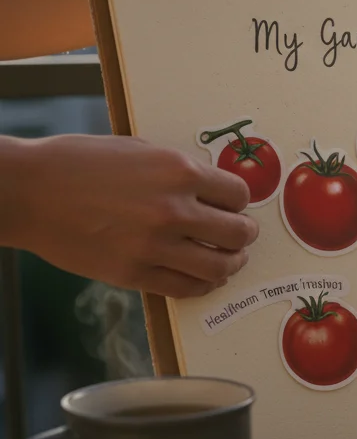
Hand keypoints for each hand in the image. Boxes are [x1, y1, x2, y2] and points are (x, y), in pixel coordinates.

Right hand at [5, 135, 259, 298]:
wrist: (29, 191)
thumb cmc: (79, 163)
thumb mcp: (139, 150)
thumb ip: (179, 171)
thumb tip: (212, 189)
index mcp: (178, 172)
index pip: (239, 195)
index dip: (239, 203)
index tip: (233, 207)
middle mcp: (174, 210)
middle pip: (239, 233)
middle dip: (244, 236)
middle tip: (241, 237)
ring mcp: (155, 246)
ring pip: (220, 266)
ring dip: (231, 264)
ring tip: (228, 260)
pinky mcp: (135, 274)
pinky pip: (187, 288)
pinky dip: (203, 285)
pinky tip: (202, 278)